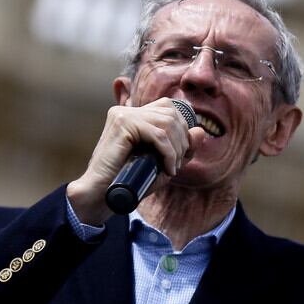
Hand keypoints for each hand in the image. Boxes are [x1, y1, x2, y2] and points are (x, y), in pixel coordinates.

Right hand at [67, 97, 200, 224]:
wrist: (101, 196)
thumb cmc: (130, 182)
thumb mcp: (161, 164)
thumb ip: (181, 148)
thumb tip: (201, 131)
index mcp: (132, 114)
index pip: (168, 107)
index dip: (182, 128)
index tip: (180, 155)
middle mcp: (126, 110)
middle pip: (171, 113)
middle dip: (182, 140)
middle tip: (176, 164)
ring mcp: (123, 115)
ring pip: (167, 123)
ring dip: (176, 148)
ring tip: (172, 167)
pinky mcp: (122, 124)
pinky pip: (158, 134)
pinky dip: (168, 153)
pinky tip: (168, 169)